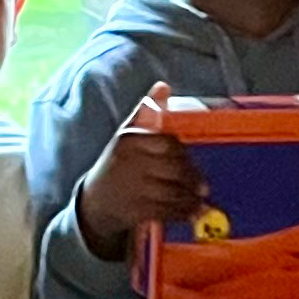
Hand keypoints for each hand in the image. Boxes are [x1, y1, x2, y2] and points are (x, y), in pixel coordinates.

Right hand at [73, 94, 205, 258]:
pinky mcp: (135, 210)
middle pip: (174, 168)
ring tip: (201, 201)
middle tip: (204, 187)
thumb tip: (163, 86)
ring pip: (173, 192)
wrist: (94, 200)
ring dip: (192, 199)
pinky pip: (167, 210)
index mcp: (129, 139)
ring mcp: (132, 187)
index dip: (184, 154)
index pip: (168, 143)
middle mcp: (129, 162)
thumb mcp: (127, 134)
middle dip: (193, 178)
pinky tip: (192, 212)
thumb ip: (147, 111)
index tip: (192, 161)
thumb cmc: (118, 162)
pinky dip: (184, 212)